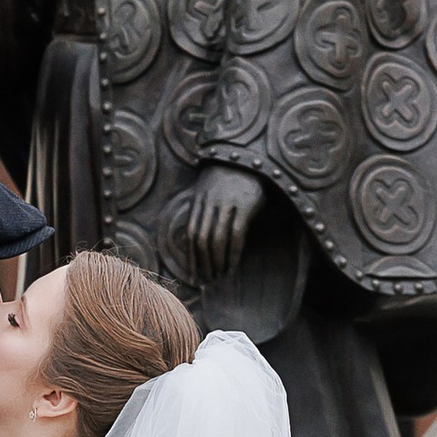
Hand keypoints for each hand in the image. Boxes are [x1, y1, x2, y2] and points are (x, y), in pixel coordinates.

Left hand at [184, 163, 266, 279]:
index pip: (190, 235)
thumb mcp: (207, 191)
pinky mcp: (245, 204)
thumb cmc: (226, 179)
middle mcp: (209, 202)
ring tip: (220, 275)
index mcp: (198, 201)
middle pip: (201, 239)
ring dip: (218, 261)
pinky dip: (233, 252)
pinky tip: (232, 264)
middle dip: (204, 263)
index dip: (190, 258)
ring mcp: (227, 203)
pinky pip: (236, 234)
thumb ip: (201, 213)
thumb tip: (195, 244)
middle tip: (208, 279)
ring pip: (217, 238)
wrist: (245, 157)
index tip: (193, 276)